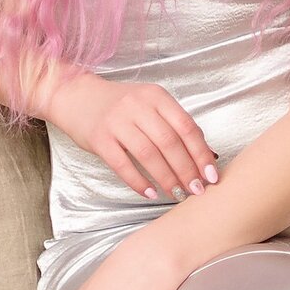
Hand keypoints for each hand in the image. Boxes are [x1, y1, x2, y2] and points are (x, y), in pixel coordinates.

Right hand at [41, 72, 220, 201]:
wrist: (77, 97)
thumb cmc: (121, 105)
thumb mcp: (150, 105)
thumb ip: (174, 124)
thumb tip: (205, 154)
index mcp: (157, 96)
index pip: (186, 126)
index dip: (201, 153)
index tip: (211, 174)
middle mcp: (138, 106)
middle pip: (169, 142)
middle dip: (187, 169)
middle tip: (197, 190)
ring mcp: (117, 122)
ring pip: (148, 154)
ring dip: (166, 178)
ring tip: (177, 193)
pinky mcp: (99, 139)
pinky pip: (122, 164)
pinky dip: (139, 181)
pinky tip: (151, 193)